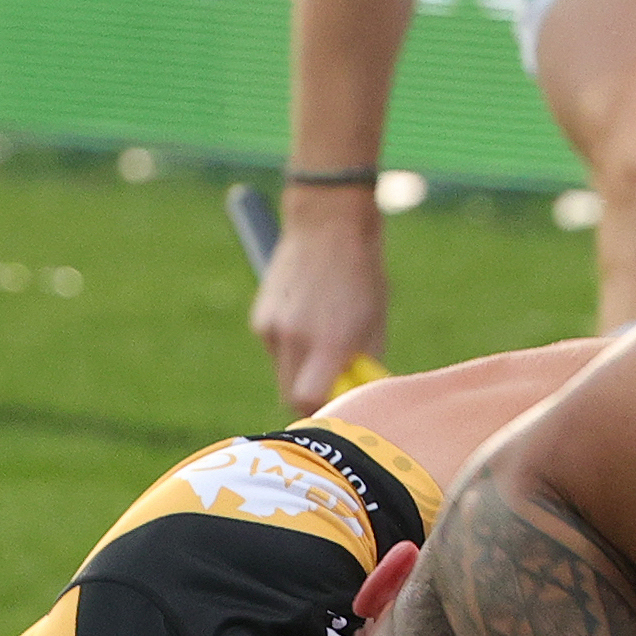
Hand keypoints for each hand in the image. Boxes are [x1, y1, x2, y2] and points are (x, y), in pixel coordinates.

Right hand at [251, 190, 389, 412]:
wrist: (328, 224)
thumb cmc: (362, 273)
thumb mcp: (375, 322)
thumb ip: (364, 363)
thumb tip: (359, 394)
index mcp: (329, 342)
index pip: (311, 402)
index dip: (324, 411)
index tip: (341, 406)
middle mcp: (295, 338)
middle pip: (292, 395)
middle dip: (312, 396)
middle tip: (336, 380)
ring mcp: (273, 328)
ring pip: (283, 373)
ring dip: (302, 370)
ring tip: (324, 337)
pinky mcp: (261, 318)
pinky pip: (276, 350)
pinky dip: (291, 347)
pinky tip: (308, 318)